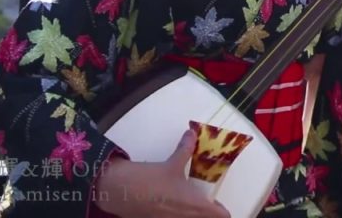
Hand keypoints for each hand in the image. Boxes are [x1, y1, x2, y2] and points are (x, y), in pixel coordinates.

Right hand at [94, 128, 230, 216]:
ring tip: (185, 205)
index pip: (221, 216)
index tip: (217, 204)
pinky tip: (167, 208)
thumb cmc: (151, 179)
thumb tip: (191, 133)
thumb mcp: (172, 163)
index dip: (221, 210)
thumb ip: (185, 149)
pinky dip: (175, 216)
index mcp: (196, 206)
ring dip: (192, 214)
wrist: (119, 191)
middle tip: (203, 204)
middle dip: (207, 214)